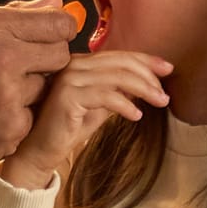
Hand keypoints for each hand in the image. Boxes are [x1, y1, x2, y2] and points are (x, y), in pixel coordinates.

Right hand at [0, 0, 76, 173]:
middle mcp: (3, 57)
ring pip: (48, 89)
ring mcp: (10, 96)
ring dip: (30, 92)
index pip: (57, 23)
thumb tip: (55, 1)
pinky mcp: (12, 128)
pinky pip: (34, 117)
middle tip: (20, 71)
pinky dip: (18, 118)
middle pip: (60, 55)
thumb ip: (15, 15)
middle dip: (46, 62)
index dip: (57, 31)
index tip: (49, 40)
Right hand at [0, 48, 169, 190]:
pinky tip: (137, 115)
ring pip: (116, 77)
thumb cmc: (66, 130)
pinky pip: (105, 96)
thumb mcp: (99, 108)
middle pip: (120, 63)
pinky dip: (125, 105)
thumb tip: (146, 83)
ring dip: (143, 90)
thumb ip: (118, 92)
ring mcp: (69, 79)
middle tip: (165, 93)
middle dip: (149, 76)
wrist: (39, 152)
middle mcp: (73, 65)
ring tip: (159, 103)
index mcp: (80, 63)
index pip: (119, 55)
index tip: (167, 68)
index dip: (146, 59)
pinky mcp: (67, 96)